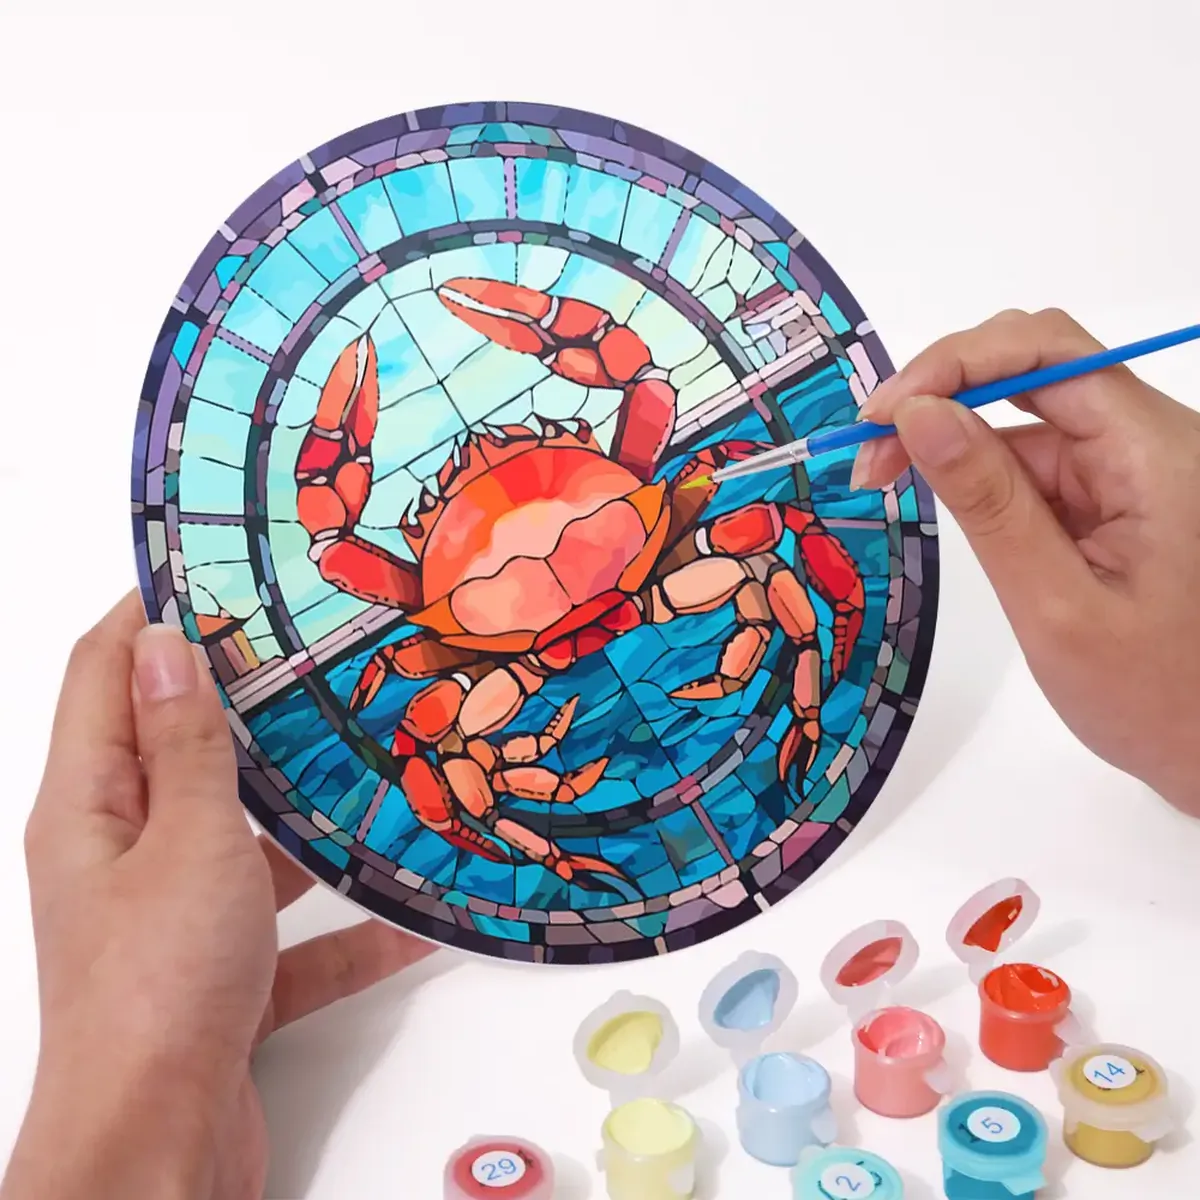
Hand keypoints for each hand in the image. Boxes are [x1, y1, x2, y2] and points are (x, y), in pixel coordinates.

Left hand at [3, 593, 432, 1199]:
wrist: (156, 1153)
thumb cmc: (157, 990)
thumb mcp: (185, 844)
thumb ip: (185, 746)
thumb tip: (166, 642)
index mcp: (91, 806)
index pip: (105, 673)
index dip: (148, 611)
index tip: (213, 565)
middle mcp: (124, 853)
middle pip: (182, 751)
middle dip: (248, 703)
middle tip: (324, 654)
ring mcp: (173, 918)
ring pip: (244, 840)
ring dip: (306, 813)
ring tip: (381, 764)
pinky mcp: (220, 978)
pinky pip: (289, 934)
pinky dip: (343, 927)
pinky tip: (414, 918)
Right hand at [850, 308, 1199, 811]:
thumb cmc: (1155, 699)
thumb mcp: (1055, 605)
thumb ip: (988, 503)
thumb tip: (917, 415)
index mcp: (1154, 453)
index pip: (1045, 353)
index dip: (952, 365)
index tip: (879, 418)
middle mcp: (1151, 438)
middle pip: (1036, 361)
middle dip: (943, 389)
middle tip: (870, 449)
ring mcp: (1135, 464)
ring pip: (1030, 410)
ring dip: (953, 430)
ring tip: (882, 474)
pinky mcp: (1119, 492)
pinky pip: (1041, 456)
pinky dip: (980, 468)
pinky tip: (938, 494)